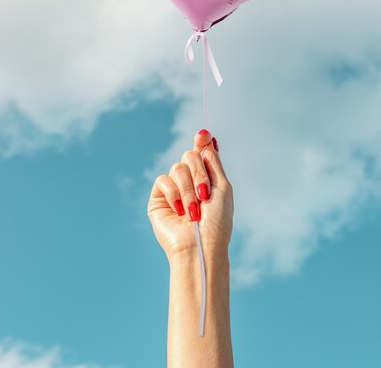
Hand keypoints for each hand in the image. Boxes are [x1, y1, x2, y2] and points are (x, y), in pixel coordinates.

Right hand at [147, 130, 233, 262]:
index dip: (202, 141)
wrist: (201, 245)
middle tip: (205, 194)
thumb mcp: (222, 187)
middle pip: (190, 155)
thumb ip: (213, 161)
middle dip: (199, 173)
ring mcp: (174, 189)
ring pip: (178, 167)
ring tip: (194, 210)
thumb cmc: (216, 222)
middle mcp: (190, 181)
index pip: (202, 152)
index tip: (204, 135)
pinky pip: (163, 180)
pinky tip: (180, 211)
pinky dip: (174, 194)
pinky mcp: (158, 198)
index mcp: (207, 178)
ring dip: (189, 189)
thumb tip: (206, 137)